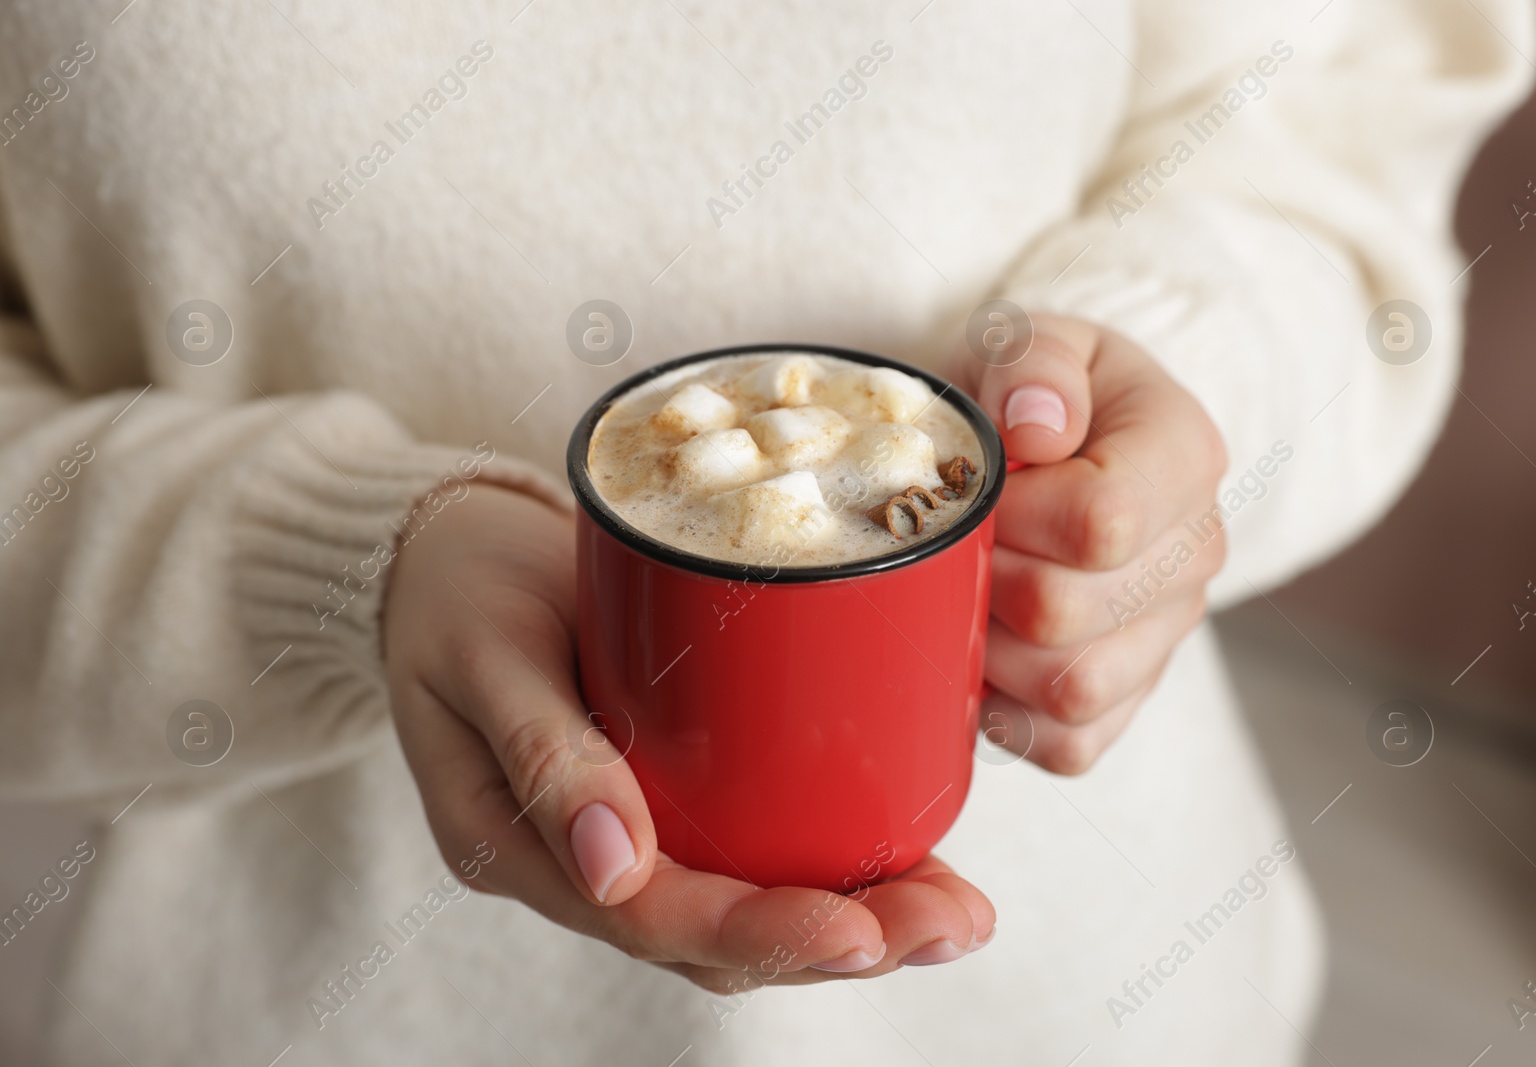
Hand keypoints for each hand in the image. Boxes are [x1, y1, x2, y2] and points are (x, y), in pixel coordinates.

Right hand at [382, 484, 995, 990]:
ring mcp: (630, 833)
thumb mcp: (484, 651)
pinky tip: (910, 855)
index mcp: (523, 847)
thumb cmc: (457, 591)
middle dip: (845, 943)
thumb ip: (541, 750)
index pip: (654, 919)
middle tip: (954, 924)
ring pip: (746, 909)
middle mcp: (584, 862)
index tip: (862, 929)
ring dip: (858, 920)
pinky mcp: (669, 789)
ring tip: (958, 915)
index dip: (762, 933)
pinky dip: (832, 863)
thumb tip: (610, 867)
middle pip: (720, 941)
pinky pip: (751, 849)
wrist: (445, 552)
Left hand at [955, 314, 1227, 773]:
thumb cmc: (1034, 392)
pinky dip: (1009, 716)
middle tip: (955, 546)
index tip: (981, 490)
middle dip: (982, 581)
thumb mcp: (1030, 342)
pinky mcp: (1132, 697)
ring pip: (1071, 693)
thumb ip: (1034, 364)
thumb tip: (1037, 429)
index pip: (1100, 522)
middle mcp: (1194, 554)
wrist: (1057, 437)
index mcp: (1184, 456)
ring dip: (989, 652)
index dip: (1010, 517)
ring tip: (965, 596)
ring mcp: (1168, 634)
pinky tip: (985, 656)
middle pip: (1067, 616)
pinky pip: (1069, 746)